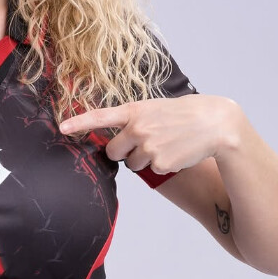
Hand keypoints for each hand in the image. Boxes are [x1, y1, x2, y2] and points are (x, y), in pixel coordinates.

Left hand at [58, 95, 239, 173]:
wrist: (215, 123)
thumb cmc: (184, 114)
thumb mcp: (155, 108)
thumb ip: (133, 120)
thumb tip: (116, 138)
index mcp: (134, 111)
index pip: (100, 117)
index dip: (79, 123)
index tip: (62, 128)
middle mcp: (138, 128)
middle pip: (113, 151)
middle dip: (123, 152)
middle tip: (142, 143)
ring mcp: (149, 147)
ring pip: (133, 163)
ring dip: (144, 158)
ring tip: (166, 143)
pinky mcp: (161, 163)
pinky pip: (151, 170)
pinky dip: (161, 165)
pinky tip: (175, 152)